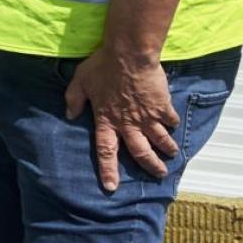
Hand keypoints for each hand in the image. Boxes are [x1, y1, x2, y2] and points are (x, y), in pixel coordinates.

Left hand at [64, 46, 180, 190]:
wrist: (129, 55)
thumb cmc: (102, 66)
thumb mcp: (80, 80)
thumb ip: (74, 98)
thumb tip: (69, 114)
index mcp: (107, 120)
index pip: (106, 151)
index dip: (108, 169)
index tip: (111, 187)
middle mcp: (128, 124)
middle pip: (141, 152)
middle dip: (151, 166)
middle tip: (159, 174)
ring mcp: (147, 116)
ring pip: (160, 140)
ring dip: (167, 149)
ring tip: (172, 154)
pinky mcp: (162, 106)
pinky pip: (170, 120)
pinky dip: (173, 124)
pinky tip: (174, 124)